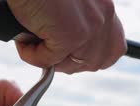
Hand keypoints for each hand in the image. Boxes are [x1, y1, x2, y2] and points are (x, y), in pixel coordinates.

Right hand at [8, 0, 126, 73]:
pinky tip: (24, 37)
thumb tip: (65, 54)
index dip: (91, 57)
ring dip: (48, 58)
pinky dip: (31, 54)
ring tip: (32, 38)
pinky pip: (49, 61)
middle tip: (46, 48)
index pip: (114, 48)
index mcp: (106, 7)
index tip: (70, 54)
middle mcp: (104, 15)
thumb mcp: (70, 6)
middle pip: (95, 62)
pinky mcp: (72, 34)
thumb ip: (78, 23)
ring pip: (73, 64)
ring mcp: (90, 26)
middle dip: (69, 63)